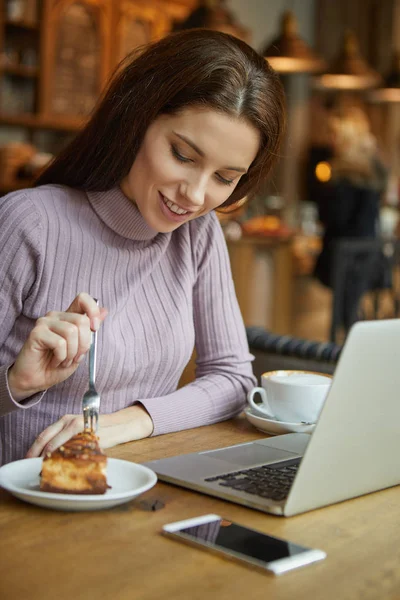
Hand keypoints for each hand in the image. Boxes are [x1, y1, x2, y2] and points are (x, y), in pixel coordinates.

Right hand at [8, 293, 107, 401]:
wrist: (37, 380)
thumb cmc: (57, 365)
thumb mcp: (80, 349)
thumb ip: (90, 330)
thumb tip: (105, 310)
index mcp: (68, 317)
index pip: (83, 299)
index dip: (93, 311)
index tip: (95, 329)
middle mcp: (56, 316)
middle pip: (82, 320)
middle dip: (84, 344)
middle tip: (75, 357)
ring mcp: (45, 323)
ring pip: (71, 332)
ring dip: (72, 353)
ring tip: (64, 360)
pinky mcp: (36, 333)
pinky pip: (59, 343)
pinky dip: (61, 357)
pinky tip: (55, 361)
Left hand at [26, 405, 153, 457]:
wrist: (119, 425)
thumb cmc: (99, 431)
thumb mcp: (80, 434)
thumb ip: (67, 442)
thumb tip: (50, 458)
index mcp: (64, 421)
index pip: (44, 435)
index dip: (33, 449)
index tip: (28, 461)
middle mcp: (67, 421)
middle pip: (45, 438)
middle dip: (36, 454)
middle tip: (31, 466)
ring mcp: (76, 425)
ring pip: (54, 443)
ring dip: (47, 457)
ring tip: (43, 468)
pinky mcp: (84, 432)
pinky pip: (69, 447)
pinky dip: (62, 456)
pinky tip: (60, 464)